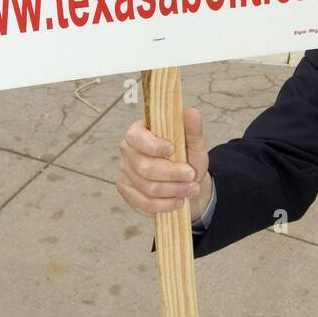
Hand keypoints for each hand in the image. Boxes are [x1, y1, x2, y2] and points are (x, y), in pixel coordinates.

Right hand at [117, 107, 211, 222]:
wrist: (185, 181)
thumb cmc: (186, 157)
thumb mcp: (194, 143)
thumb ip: (192, 129)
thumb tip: (191, 112)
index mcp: (139, 131)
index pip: (136, 137)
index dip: (153, 146)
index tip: (173, 150)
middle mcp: (127, 150)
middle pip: (145, 167)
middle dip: (172, 174)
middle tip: (192, 176)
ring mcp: (124, 171)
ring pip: (147, 187)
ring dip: (173, 190)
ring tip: (191, 189)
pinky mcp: (126, 190)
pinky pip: (144, 202)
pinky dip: (164, 204)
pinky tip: (178, 201)